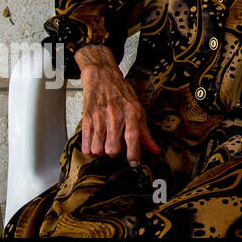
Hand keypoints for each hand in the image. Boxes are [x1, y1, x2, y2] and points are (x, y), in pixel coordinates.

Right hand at [76, 45, 160, 166]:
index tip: (134, 164)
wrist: (102, 78)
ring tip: (105, 144)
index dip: (134, 154)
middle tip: (117, 148)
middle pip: (113, 149)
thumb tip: (155, 151)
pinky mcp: (86, 119)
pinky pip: (86, 144)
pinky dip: (90, 148)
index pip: (133, 137)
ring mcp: (99, 117)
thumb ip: (145, 133)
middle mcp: (116, 115)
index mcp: (132, 112)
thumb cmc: (122, 94)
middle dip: (115, 154)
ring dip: (102, 152)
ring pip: (98, 149)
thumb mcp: (138, 110)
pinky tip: (95, 143)